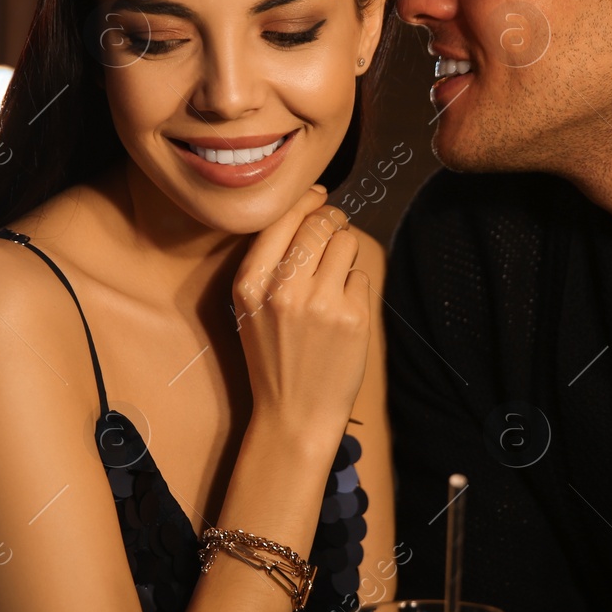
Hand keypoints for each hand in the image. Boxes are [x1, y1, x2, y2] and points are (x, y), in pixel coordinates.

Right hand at [233, 186, 368, 444]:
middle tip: (334, 228)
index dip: (305, 201)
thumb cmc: (273, 358)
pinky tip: (342, 312)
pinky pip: (361, 276)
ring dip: (345, 252)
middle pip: (318, 224)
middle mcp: (283, 289)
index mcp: (250, 284)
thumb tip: (310, 207)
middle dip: (331, 220)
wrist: (294, 415)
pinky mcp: (353, 318)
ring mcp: (321, 303)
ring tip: (335, 277)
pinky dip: (355, 287)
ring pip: (345, 243)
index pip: (282, 219)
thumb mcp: (250, 309)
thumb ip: (271, 263)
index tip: (318, 196)